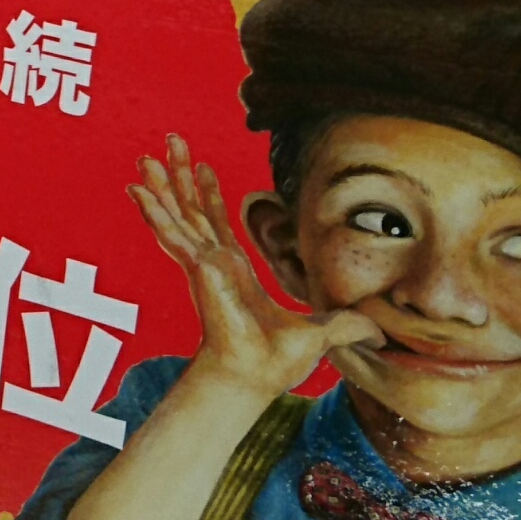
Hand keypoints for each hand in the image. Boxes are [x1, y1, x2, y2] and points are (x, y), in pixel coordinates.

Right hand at [127, 133, 380, 400]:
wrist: (253, 377)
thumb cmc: (276, 363)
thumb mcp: (321, 334)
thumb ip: (347, 327)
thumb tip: (381, 336)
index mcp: (235, 272)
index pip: (217, 224)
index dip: (209, 195)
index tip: (200, 167)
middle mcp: (213, 263)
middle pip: (192, 208)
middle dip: (180, 175)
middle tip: (171, 141)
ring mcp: (202, 264)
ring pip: (179, 214)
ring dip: (163, 184)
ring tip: (146, 155)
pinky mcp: (197, 269)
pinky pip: (172, 233)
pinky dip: (155, 211)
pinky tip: (139, 189)